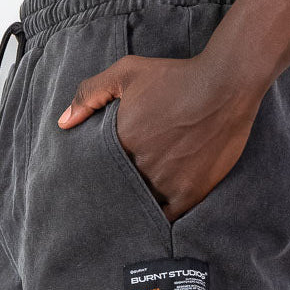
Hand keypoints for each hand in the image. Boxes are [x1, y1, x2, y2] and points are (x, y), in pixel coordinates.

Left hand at [58, 53, 262, 221]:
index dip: (101, 174)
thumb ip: (90, 93)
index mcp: (120, 140)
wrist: (225, 85)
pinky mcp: (188, 193)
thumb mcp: (128, 72)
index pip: (100, 169)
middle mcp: (139, 165)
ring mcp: (164, 181)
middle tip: (114, 197)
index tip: (100, 178)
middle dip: (117, 191)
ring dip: (138, 206)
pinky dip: (160, 218)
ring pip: (142, 204)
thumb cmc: (176, 76)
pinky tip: (156, 216)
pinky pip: (167, 217)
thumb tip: (63, 123)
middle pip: (120, 188)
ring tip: (135, 208)